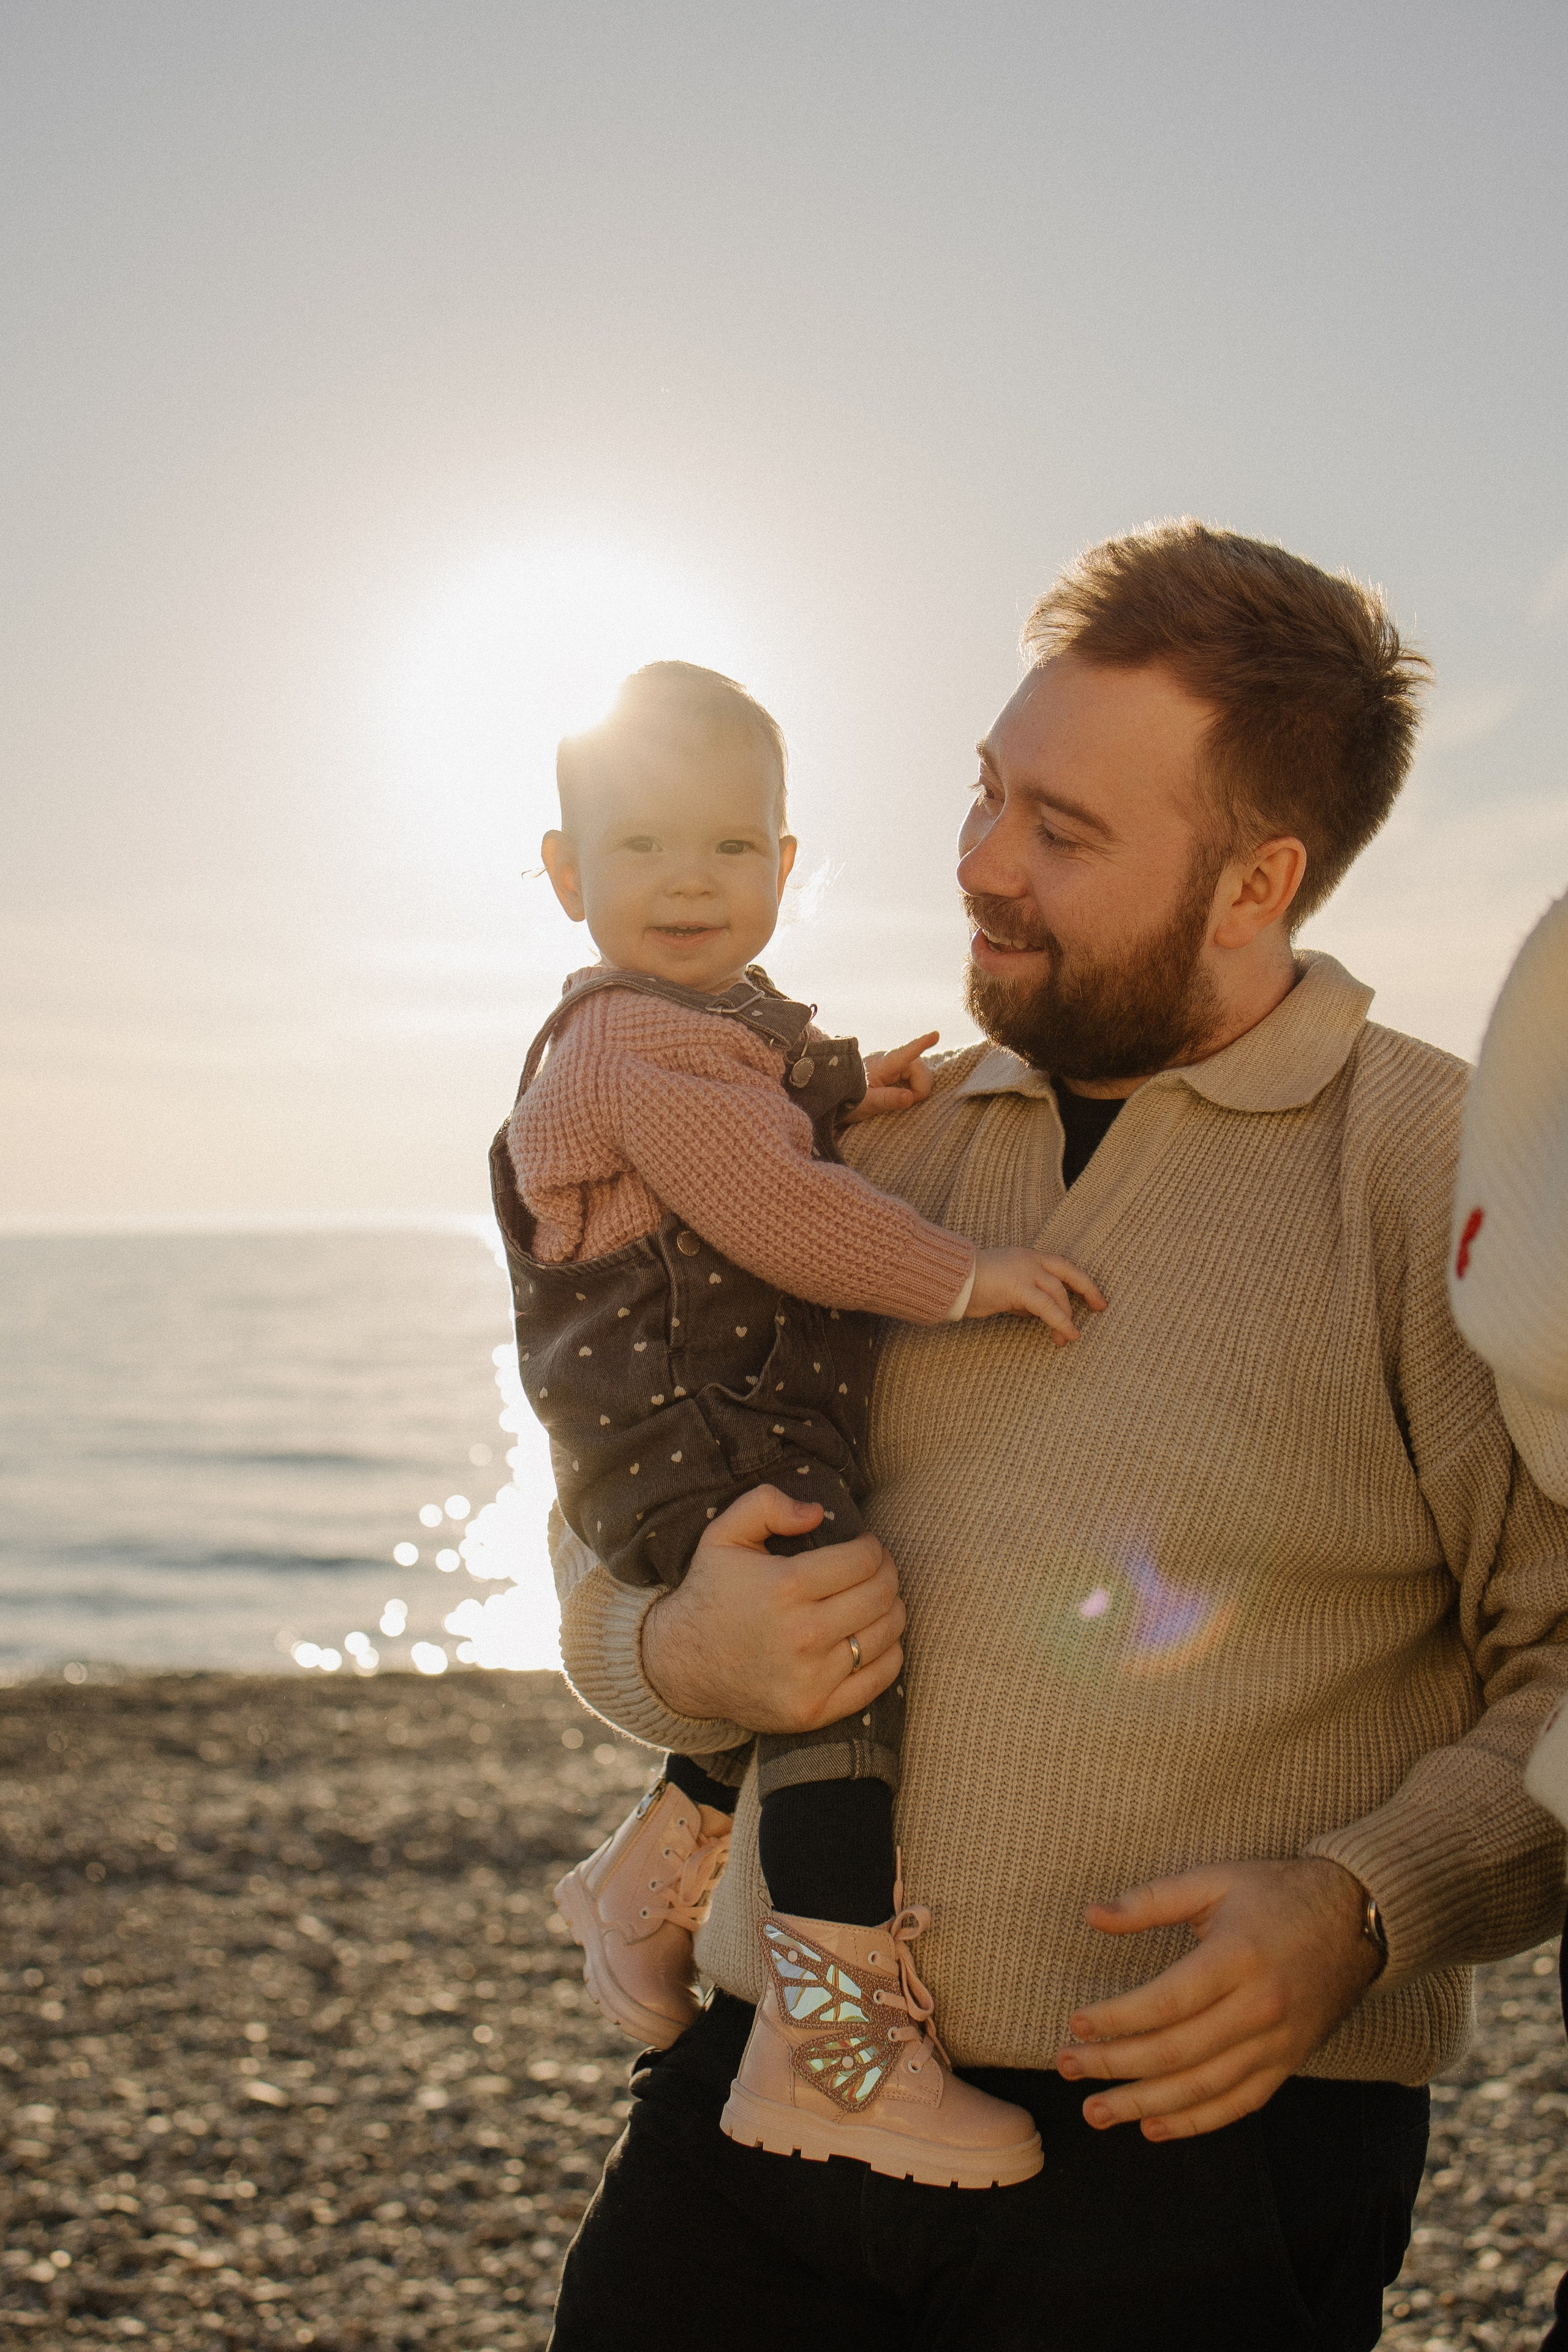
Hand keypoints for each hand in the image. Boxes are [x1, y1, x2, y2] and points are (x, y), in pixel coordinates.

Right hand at [640, 1484, 904, 1732]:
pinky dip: (889, 1652)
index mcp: (784, 1586)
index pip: (864, 1560)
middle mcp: (801, 1634)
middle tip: (878, 1569)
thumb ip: (766, 1505)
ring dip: (892, 1610)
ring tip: (876, 1600)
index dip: (873, 1547)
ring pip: (887, 1634)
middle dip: (888, 1574)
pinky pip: (879, 1678)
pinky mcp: (815, 1711)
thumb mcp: (723, 1535)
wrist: (680, 1666)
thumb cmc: (711, 1593)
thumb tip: (817, 1512)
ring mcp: (810, 1678)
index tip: (866, 1547)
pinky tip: (872, 1636)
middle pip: (881, 1595)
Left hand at [847, 1031, 940, 1120]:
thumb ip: (887, 1099)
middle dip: (920, 1089)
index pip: (906, 1052)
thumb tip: (910, 1097)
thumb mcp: (866, 1103)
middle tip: (903, 1103)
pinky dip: (915, 1088)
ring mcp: (896, 1065)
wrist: (837, 1095)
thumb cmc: (848, 1099)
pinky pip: (916, 1077)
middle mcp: (892, 1060)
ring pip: (922, 1075)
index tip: (935, 1034)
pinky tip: (903, 1095)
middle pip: (921, 1070)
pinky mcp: (897, 1072)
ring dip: (917, 1089)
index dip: (922, 1044)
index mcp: (884, 1064)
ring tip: (899, 1099)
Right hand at [967, 1247, 1106, 1341]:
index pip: (1061, 1266)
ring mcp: (1025, 1272)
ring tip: (1068, 1338)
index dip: (1081, 1280)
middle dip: (1086, 1292)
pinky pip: (1047, 1307)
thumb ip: (1020, 1296)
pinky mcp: (1018, 1288)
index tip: (1094, 1297)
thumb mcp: (1001, 1288)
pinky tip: (1069, 1335)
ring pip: (1058, 1294)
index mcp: (1025, 1257)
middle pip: (1067, 1275)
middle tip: (1099, 1308)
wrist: (948, 1280)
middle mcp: (1029, 1260)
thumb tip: (1032, 1312)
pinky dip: (1061, 1321)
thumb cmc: (968, 1286)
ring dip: (1066, 1317)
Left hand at [1055, 1857, 1382, 2140]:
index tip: (1075, 2026)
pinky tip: (1154, 2126)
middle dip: (1116, 2066)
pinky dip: (1195, 2122)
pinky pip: (1238, 2104)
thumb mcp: (1214, 1879)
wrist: (1356, 1917)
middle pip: (1177, 2052)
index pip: (1166, 2003)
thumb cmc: (1275, 1893)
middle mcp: (1259, 2008)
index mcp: (1237, 1957)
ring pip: (1203, 2088)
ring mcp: (1277, 2043)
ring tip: (1097, 2112)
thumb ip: (1151, 1899)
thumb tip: (1092, 1915)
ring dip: (1145, 2105)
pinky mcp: (1288, 2062)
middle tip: (1068, 2069)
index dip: (1117, 2019)